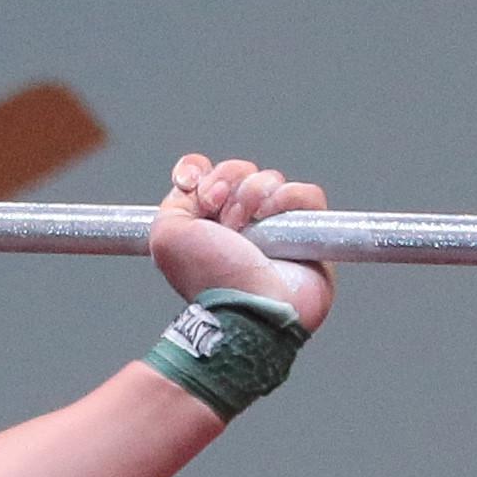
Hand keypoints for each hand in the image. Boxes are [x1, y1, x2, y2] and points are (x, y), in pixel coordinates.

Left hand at [150, 154, 332, 331]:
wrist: (249, 306)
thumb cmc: (210, 278)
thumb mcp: (166, 236)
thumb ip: (174, 202)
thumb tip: (195, 184)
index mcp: (206, 223)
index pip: (206, 172)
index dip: (200, 171)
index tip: (195, 186)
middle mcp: (240, 223)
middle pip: (239, 171)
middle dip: (228, 184)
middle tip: (224, 220)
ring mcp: (276, 226)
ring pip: (270, 180)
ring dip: (254, 196)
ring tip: (248, 229)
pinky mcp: (310, 231)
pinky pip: (307, 194)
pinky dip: (289, 199)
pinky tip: (273, 221)